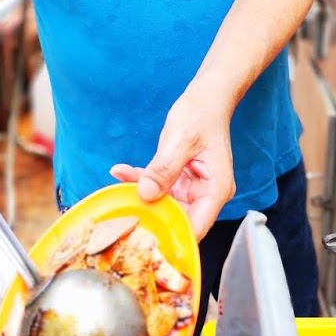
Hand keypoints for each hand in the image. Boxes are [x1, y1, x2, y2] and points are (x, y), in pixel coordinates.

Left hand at [110, 92, 235, 239]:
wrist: (205, 99)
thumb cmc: (201, 115)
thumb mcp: (180, 141)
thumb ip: (163, 169)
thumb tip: (146, 193)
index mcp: (216, 190)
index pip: (197, 226)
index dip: (174, 235)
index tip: (147, 236)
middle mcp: (205, 194)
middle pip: (178, 219)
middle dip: (151, 215)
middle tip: (124, 209)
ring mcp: (191, 188)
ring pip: (163, 203)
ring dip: (140, 195)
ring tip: (120, 182)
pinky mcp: (178, 180)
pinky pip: (157, 187)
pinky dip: (139, 181)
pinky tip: (121, 172)